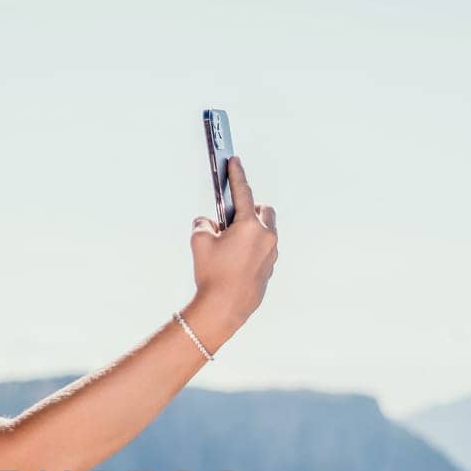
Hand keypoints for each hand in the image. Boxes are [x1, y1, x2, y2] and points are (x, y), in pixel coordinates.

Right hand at [190, 155, 278, 330]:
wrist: (223, 308)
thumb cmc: (212, 275)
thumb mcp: (199, 242)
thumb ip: (203, 224)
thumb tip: (209, 223)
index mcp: (249, 226)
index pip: (243, 192)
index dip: (237, 174)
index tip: (235, 161)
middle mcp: (266, 237)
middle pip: (264, 210)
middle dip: (250, 209)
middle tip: (231, 218)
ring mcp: (271, 253)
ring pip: (266, 230)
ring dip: (252, 229)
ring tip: (231, 243)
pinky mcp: (270, 268)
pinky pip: (264, 249)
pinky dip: (252, 247)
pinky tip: (235, 259)